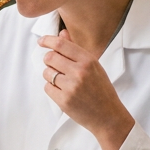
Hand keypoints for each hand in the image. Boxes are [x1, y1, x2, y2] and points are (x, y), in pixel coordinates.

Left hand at [39, 30, 134, 149]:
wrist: (108, 116)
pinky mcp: (64, 100)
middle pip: (50, 57)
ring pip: (47, 73)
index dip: (48, 40)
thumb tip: (61, 34)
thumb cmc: (101, 89)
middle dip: (49, 60)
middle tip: (55, 66)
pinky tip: (63, 92)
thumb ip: (76, 50)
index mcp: (88, 60)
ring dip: (51, 75)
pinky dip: (52, 88)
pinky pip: (47, 87)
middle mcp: (79, 72)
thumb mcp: (94, 66)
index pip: (61, 44)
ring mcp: (71, 87)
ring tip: (63, 82)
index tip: (41, 41)